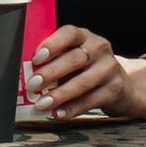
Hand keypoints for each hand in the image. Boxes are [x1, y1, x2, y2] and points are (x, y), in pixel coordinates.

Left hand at [23, 24, 145, 119]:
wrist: (120, 84)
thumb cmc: (85, 68)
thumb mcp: (73, 56)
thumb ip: (54, 59)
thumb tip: (25, 72)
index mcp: (85, 36)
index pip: (69, 33)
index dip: (52, 44)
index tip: (36, 58)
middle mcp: (99, 48)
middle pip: (74, 59)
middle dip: (50, 73)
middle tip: (32, 85)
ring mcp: (109, 68)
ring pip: (82, 82)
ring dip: (59, 95)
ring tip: (41, 104)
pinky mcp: (114, 88)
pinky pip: (90, 100)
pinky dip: (71, 108)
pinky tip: (58, 113)